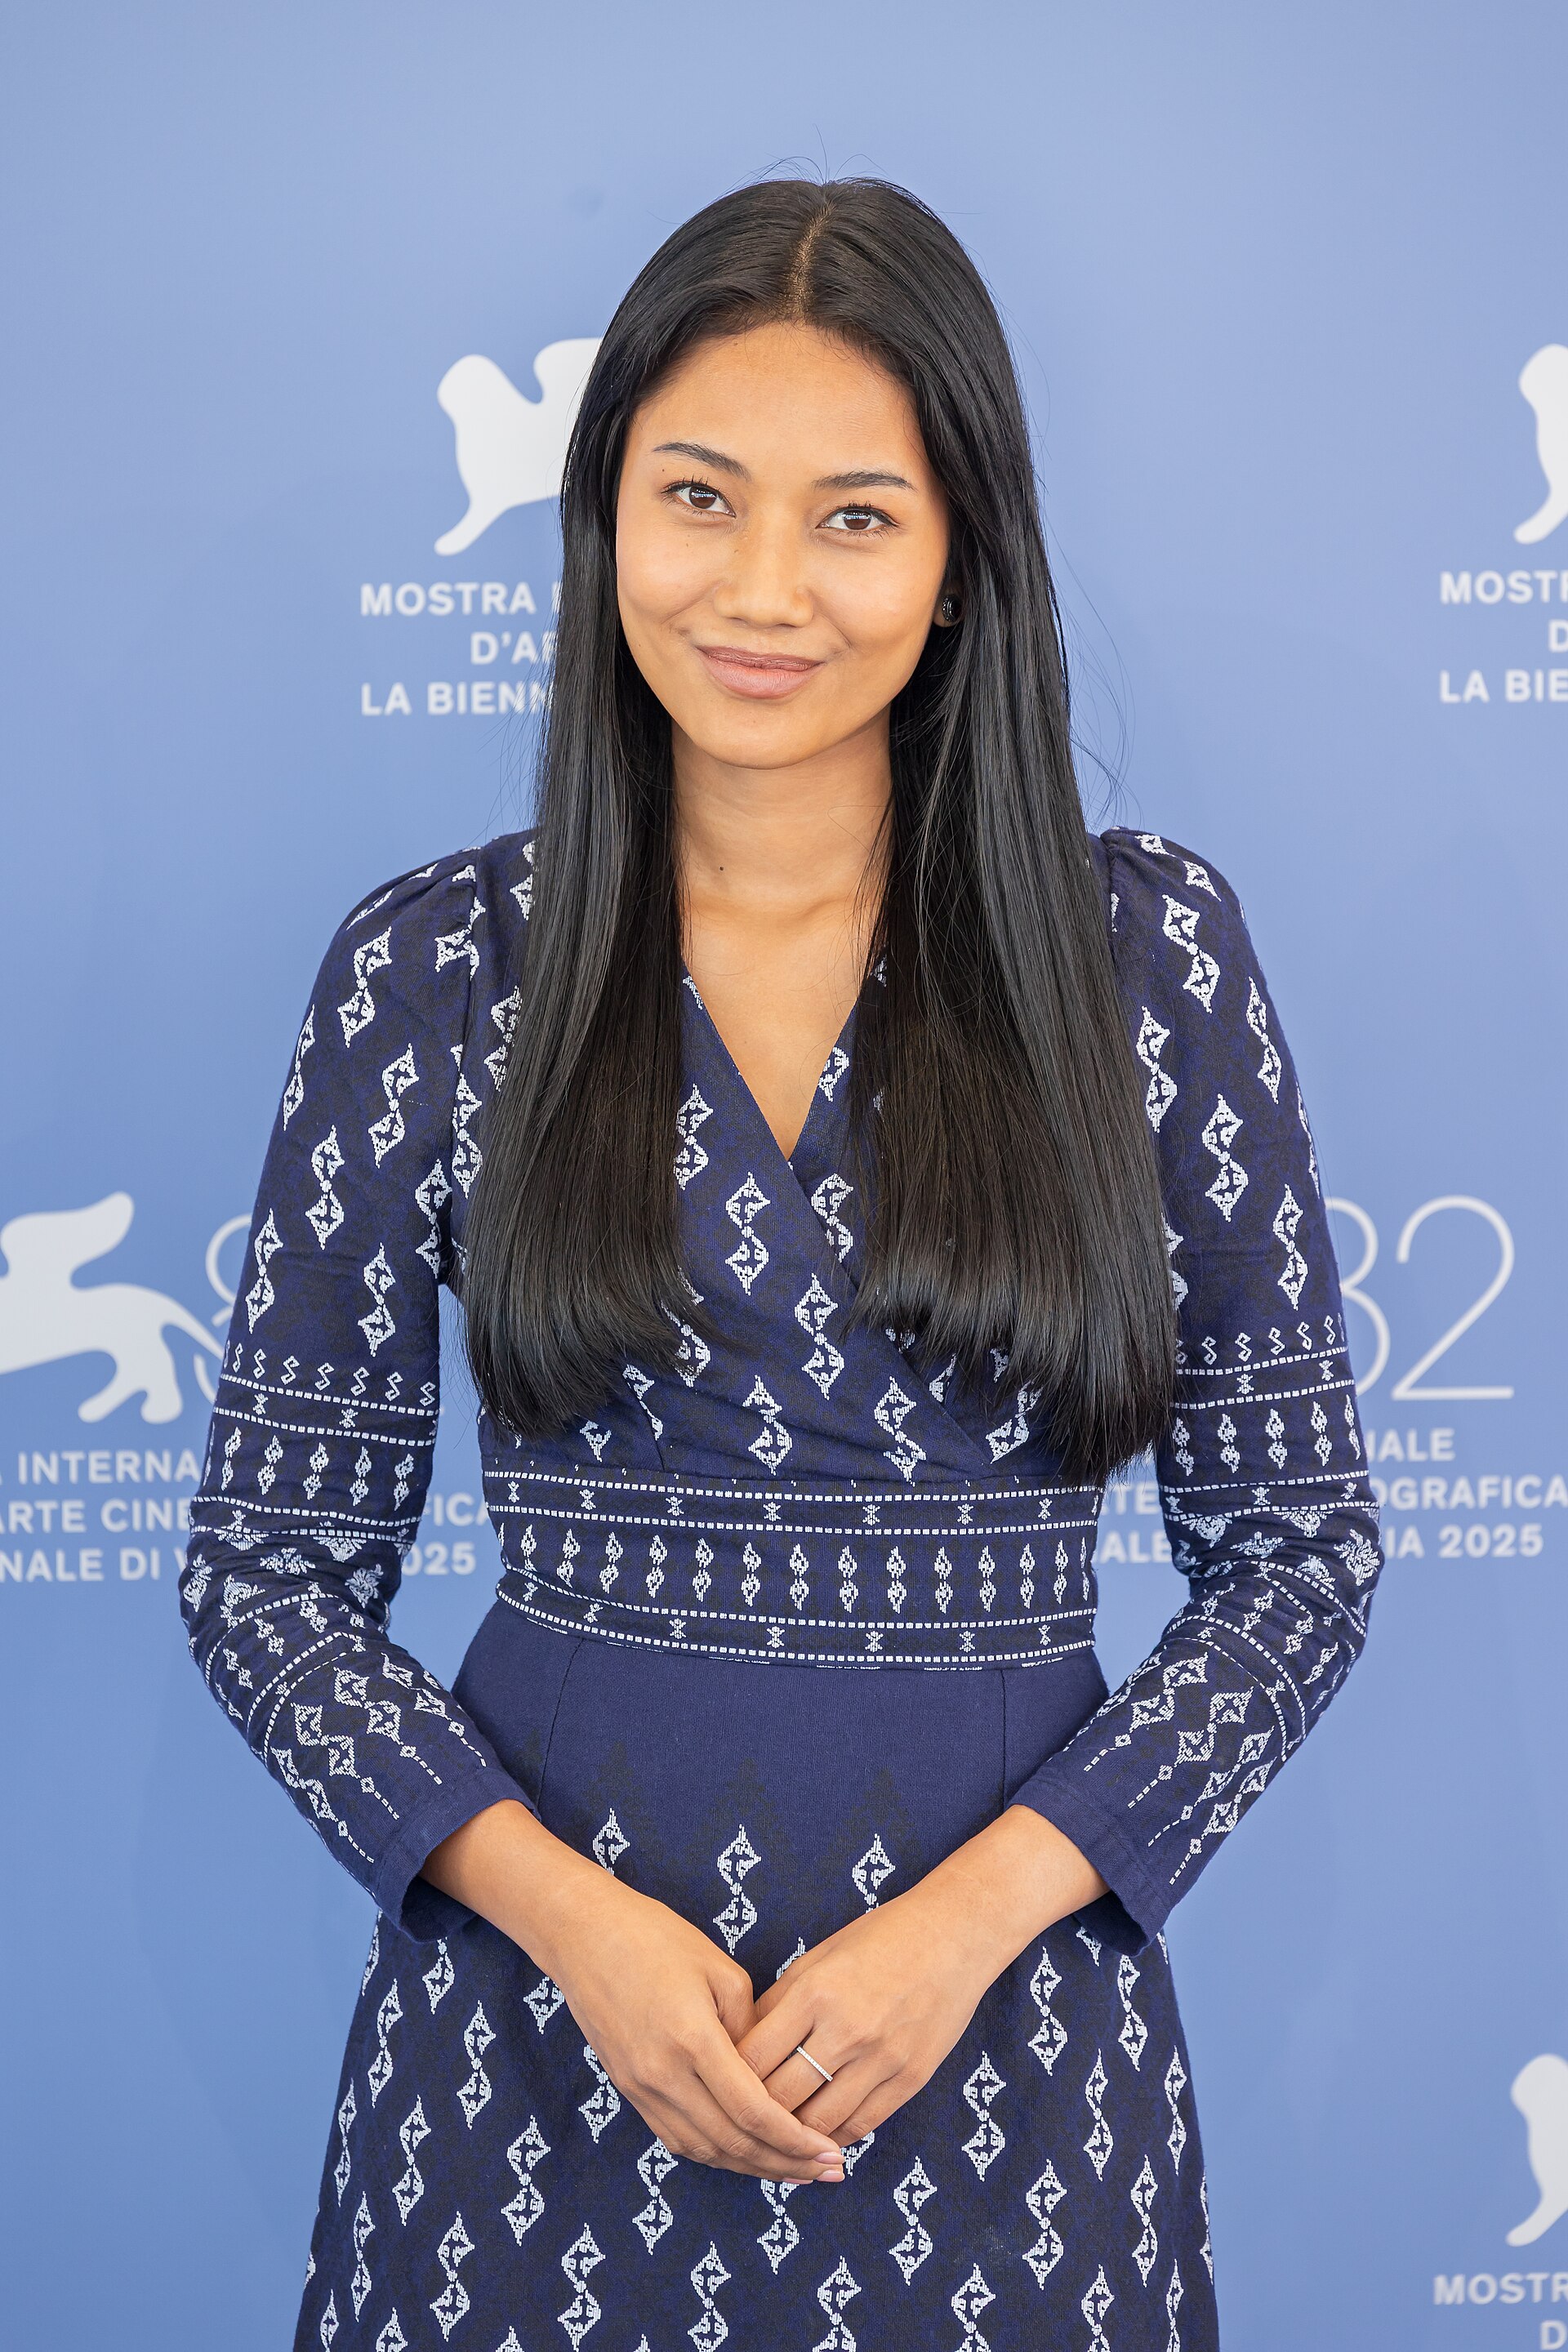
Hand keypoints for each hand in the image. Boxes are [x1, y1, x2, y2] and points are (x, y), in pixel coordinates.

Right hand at [423, 1800, 844, 2183]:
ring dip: (752, 2166)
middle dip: (784, 2164)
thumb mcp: (720, 1969)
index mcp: (692, 2040)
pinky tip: (746, 2153)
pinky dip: (716, 2153)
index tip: (830, 2154)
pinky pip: (678, 2138)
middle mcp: (663, 2076)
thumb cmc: (656, 1938)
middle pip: (732, 2143)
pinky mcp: (629, 2090)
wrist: (583, 1935)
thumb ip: (750, 2027)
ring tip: (795, 2170)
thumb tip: (769, 2071)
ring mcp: (641, 2088)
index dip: (795, 2140)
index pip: (753, 2112)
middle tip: (827, 2172)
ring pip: (705, 2150)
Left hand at [735, 1805, 1104, 2143]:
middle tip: (736, 2120)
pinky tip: (816, 2136)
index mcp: (816, 1991)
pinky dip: (832, 2136)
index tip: (715, 2086)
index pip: (753, 2056)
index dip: (726, 2078)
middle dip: (752, 2113)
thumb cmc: (879, 1939)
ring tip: (773, 2134)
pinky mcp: (909, 2079)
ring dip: (790, 2133)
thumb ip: (779, 2003)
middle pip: (779, 2097)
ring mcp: (881, 2058)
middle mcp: (846, 2029)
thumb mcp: (819, 1958)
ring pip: (817, 2122)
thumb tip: (739, 2048)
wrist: (954, 1937)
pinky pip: (859, 2125)